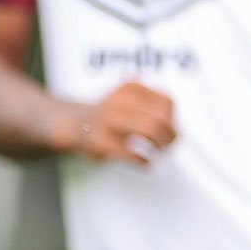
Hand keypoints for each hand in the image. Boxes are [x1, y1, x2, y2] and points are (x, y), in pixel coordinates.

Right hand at [57, 81, 177, 164]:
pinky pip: (134, 154)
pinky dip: (145, 161)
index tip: (170, 128)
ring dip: (161, 146)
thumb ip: (154, 103)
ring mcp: (108, 121)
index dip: (173, 119)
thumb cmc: (109, 115)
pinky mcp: (101, 143)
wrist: (75, 124)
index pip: (167, 102)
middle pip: (160, 118)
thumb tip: (175, 126)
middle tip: (167, 144)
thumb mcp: (130, 97)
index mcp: (129, 87)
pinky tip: (145, 162)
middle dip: (170, 135)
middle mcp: (119, 101)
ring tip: (158, 151)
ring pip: (150, 131)